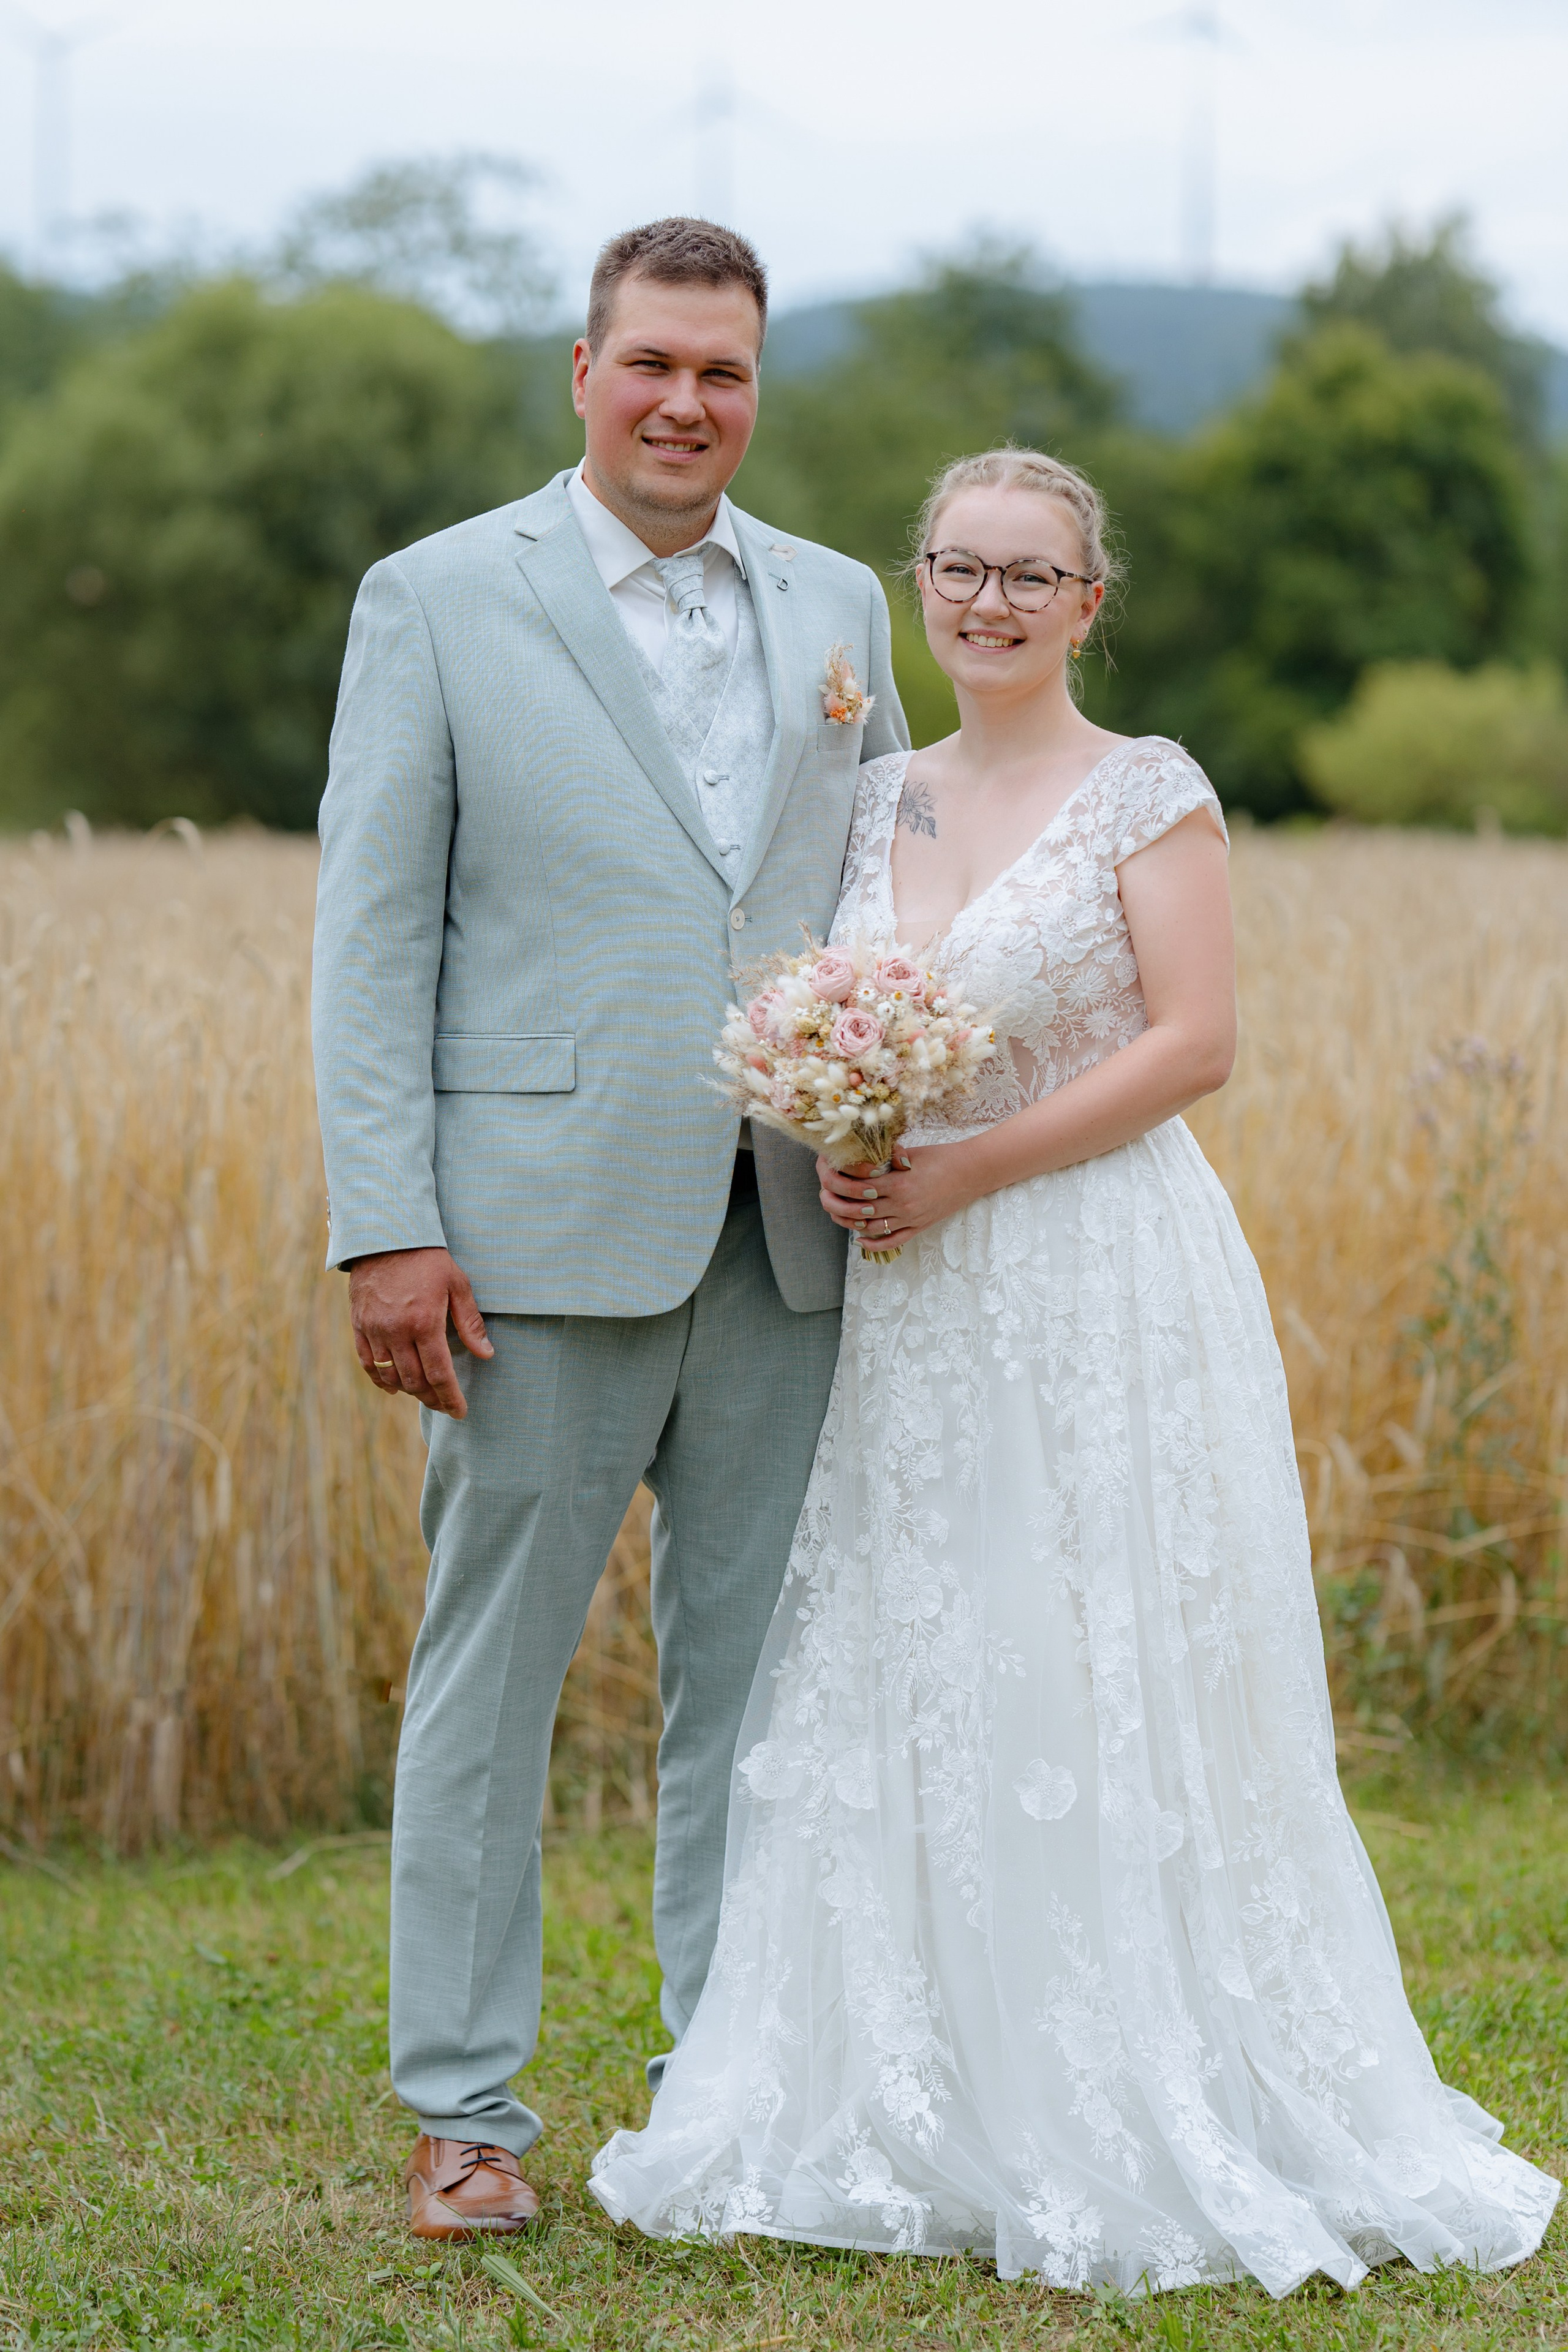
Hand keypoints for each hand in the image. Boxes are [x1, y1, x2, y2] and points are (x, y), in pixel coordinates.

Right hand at [348, 1246, 493, 1417]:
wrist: (385, 1236)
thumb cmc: (428, 1259)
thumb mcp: (457, 1284)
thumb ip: (470, 1322)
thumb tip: (486, 1354)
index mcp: (425, 1322)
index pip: (439, 1373)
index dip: (450, 1397)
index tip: (460, 1412)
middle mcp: (397, 1331)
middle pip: (415, 1380)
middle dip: (432, 1398)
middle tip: (444, 1404)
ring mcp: (375, 1329)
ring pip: (390, 1376)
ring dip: (409, 1391)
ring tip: (425, 1395)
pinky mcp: (359, 1325)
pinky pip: (368, 1363)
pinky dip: (381, 1380)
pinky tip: (394, 1387)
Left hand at [816, 1141, 978, 1253]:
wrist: (972, 1173)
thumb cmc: (942, 1158)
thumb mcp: (912, 1153)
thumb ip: (886, 1157)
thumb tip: (863, 1156)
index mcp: (899, 1183)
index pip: (858, 1186)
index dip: (839, 1181)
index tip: (827, 1174)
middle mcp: (902, 1205)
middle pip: (859, 1210)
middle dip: (836, 1203)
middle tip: (824, 1195)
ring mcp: (911, 1219)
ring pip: (871, 1228)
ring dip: (849, 1223)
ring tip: (835, 1214)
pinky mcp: (919, 1227)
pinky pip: (893, 1241)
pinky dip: (874, 1244)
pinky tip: (860, 1240)